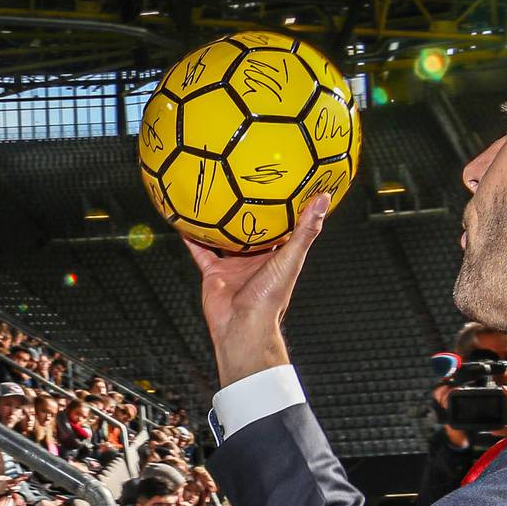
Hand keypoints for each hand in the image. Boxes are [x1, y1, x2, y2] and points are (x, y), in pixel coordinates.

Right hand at [183, 192, 331, 385]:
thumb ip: (305, 230)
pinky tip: (184, 217)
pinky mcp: (212, 271)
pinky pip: (200, 249)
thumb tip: (323, 198)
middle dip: (245, 208)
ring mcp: (232, 264)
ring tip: (210, 194)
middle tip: (240, 180)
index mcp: (275, 255)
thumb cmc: (271, 296)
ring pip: (222, 236)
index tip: (279, 182)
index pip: (280, 226)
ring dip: (217, 219)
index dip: (280, 205)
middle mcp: (253, 258)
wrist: (242, 325)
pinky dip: (192, 236)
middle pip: (248, 229)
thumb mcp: (291, 258)